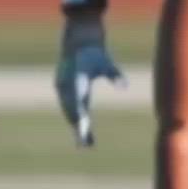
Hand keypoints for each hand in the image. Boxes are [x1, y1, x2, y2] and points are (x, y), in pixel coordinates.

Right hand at [54, 17, 124, 148]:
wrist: (79, 43)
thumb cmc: (95, 53)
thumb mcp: (106, 63)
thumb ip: (114, 74)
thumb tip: (124, 87)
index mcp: (75, 82)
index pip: (77, 104)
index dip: (80, 118)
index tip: (82, 130)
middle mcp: (66, 88)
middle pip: (72, 112)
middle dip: (78, 128)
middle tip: (84, 145)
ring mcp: (63, 89)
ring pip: (69, 111)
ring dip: (76, 126)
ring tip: (85, 143)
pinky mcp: (64, 90)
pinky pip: (70, 107)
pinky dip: (75, 119)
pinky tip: (83, 130)